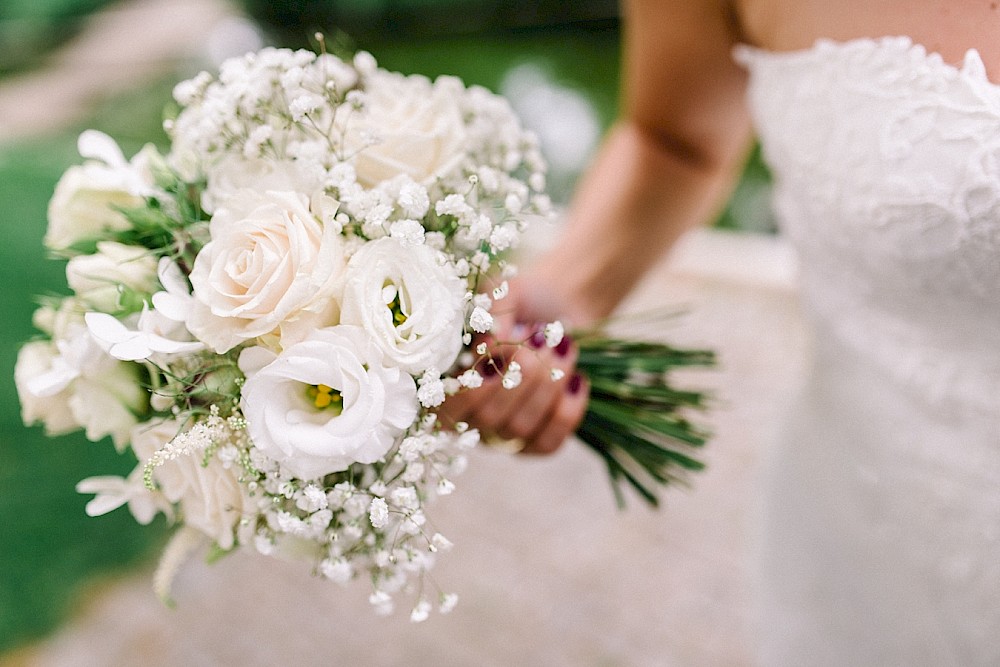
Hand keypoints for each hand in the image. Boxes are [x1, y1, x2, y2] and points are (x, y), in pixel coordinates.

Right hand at [437, 281, 589, 454]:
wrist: (561, 305)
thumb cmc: (522, 299)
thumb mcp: (502, 291)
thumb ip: (492, 311)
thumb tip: (496, 342)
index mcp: (448, 380)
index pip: (444, 408)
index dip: (472, 387)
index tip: (500, 350)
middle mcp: (470, 414)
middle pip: (487, 418)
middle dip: (520, 377)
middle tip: (540, 342)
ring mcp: (504, 433)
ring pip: (519, 430)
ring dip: (547, 386)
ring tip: (562, 348)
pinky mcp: (538, 442)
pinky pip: (548, 443)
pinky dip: (567, 410)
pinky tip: (575, 379)